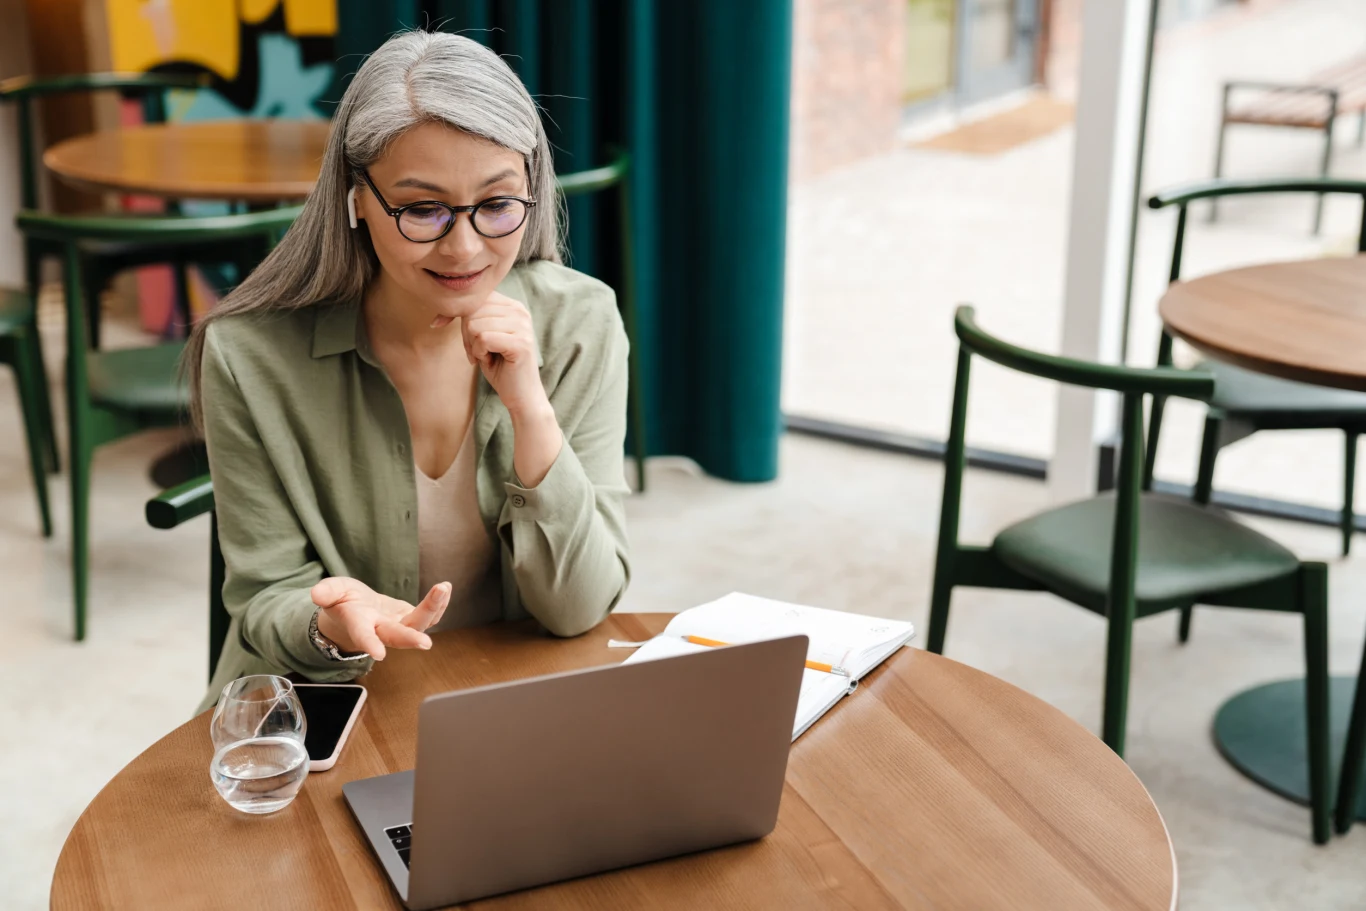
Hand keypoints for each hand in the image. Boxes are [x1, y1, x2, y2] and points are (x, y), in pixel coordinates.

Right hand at [311, 577, 450, 659]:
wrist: (358, 611)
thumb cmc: (344, 602)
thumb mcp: (331, 592)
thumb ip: (326, 592)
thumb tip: (316, 593)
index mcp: (359, 624)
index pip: (362, 635)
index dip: (369, 644)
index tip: (378, 654)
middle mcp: (381, 630)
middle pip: (396, 637)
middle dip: (410, 639)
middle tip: (425, 643)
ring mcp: (399, 625)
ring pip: (418, 624)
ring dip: (432, 608)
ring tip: (442, 588)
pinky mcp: (411, 618)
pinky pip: (429, 616)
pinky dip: (439, 604)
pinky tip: (445, 589)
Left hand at [461, 291, 549, 419]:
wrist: (521, 396)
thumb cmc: (499, 367)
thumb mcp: (482, 336)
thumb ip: (471, 318)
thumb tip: (438, 315)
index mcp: (512, 305)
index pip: (475, 298)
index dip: (458, 315)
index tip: (453, 332)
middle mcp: (520, 311)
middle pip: (472, 311)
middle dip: (466, 334)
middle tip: (476, 352)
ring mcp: (522, 326)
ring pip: (474, 325)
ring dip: (473, 346)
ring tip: (485, 356)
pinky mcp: (521, 343)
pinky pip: (483, 339)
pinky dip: (479, 353)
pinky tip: (489, 361)